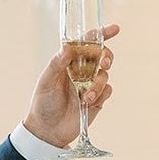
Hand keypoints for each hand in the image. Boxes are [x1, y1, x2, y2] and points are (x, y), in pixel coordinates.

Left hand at [22, 24, 119, 147]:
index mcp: (69, 61)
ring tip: (86, 97)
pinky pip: (107, 91)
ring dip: (98, 84)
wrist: (48, 130)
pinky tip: (89, 103)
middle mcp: (82, 70)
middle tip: (104, 64)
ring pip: (104, 75)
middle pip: (102, 56)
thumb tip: (67, 47)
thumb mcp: (46, 82)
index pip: (87, 43)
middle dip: (106, 57)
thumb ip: (56, 64)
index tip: (114, 29)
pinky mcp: (97, 99)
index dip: (101, 34)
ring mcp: (90, 84)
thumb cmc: (43, 103)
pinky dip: (101, 95)